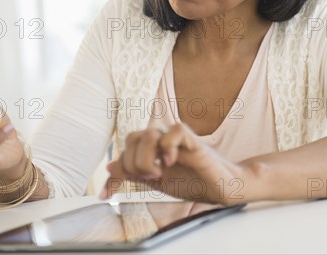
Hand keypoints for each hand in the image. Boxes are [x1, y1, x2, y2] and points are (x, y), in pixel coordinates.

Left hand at [102, 124, 247, 204]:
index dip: (114, 174)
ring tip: (159, 173)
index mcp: (153, 150)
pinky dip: (168, 148)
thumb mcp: (158, 182)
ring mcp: (177, 139)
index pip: (124, 151)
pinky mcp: (192, 140)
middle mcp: (162, 141)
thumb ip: (135, 173)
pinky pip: (174, 131)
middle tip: (149, 179)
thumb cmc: (193, 182)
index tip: (106, 196)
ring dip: (146, 158)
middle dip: (133, 164)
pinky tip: (171, 162)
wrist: (220, 188)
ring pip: (148, 134)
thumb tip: (110, 166)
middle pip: (132, 138)